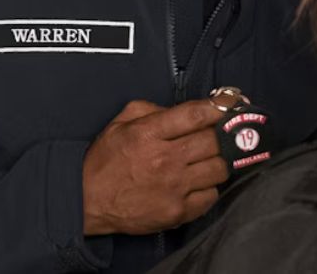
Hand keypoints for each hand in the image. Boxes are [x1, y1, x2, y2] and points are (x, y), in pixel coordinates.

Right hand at [82, 99, 229, 235]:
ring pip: (219, 168)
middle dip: (220, 134)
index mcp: (149, 133)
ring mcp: (174, 188)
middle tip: (219, 134)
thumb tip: (185, 112)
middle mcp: (165, 159)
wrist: (86, 201)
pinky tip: (198, 183)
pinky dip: (210, 188)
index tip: (230, 104)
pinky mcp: (177, 212)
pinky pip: (211, 196)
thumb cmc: (104, 161)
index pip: (196, 114)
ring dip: (218, 161)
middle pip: (214, 141)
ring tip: (207, 160)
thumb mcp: (121, 123)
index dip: (219, 107)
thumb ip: (153, 110)